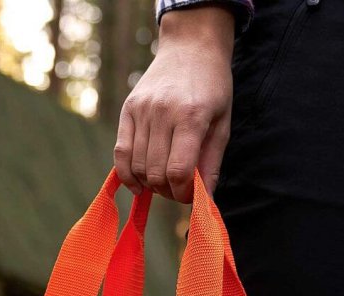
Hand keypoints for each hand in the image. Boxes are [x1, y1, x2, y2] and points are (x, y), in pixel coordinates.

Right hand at [114, 7, 234, 202]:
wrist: (191, 48)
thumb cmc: (213, 88)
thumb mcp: (222, 125)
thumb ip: (212, 163)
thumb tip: (206, 200)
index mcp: (190, 117)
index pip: (178, 172)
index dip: (184, 193)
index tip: (191, 195)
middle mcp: (162, 113)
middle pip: (156, 173)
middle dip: (168, 191)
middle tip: (179, 189)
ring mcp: (142, 110)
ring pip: (138, 166)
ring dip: (150, 184)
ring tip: (164, 182)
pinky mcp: (128, 109)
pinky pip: (120, 151)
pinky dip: (127, 174)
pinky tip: (138, 185)